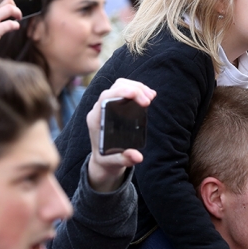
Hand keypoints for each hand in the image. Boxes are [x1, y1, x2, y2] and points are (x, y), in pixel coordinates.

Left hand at [86, 78, 155, 192]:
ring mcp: (107, 105)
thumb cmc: (107, 160)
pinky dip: (138, 90)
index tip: (139, 96)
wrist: (103, 160)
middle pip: (115, 87)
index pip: (106, 96)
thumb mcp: (114, 162)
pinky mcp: (115, 104)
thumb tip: (138, 157)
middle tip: (149, 100)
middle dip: (134, 89)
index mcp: (96, 119)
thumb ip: (124, 159)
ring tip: (151, 97)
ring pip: (121, 85)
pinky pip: (126, 90)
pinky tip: (149, 96)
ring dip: (138, 88)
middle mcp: (100, 109)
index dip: (122, 92)